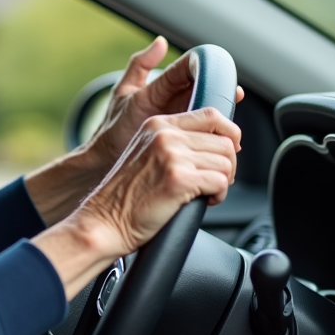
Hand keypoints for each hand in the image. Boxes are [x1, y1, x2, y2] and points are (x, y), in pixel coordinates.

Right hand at [25, 37, 242, 225]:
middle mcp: (165, 135)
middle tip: (213, 181)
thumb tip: (220, 143)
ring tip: (204, 193)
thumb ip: (175, 141)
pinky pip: (221, 182)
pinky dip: (218, 196)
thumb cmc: (127, 195)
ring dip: (222, 182)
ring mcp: (172, 155)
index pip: (211, 114)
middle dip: (227, 165)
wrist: (106, 220)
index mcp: (158, 124)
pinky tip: (203, 202)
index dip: (229, 135)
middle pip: (225, 142)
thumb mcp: (147, 153)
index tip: (224, 153)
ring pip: (226, 163)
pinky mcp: (179, 179)